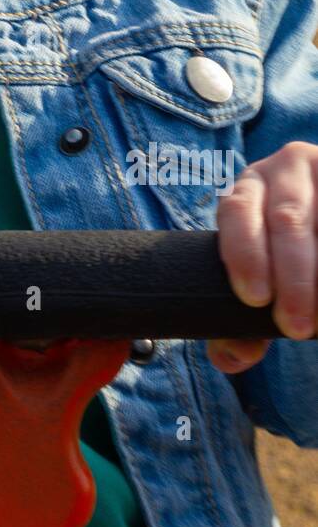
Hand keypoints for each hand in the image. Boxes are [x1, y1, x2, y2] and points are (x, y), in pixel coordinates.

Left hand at [209, 141, 317, 372]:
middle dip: (292, 276)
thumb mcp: (264, 275)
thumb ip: (241, 320)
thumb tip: (232, 357)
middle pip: (286, 219)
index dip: (244, 254)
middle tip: (295, 327)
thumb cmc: (287, 257)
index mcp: (247, 189)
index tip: (255, 299)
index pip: (236, 211)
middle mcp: (284, 169)